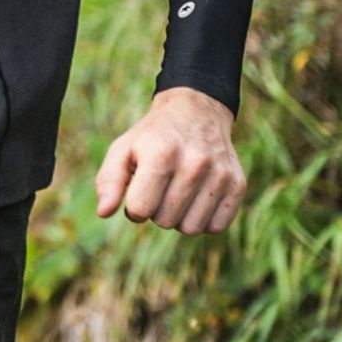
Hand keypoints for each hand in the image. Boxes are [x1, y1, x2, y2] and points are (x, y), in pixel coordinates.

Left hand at [95, 86, 245, 234]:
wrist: (197, 112)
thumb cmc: (153, 137)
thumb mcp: (123, 149)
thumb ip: (109, 181)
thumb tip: (103, 212)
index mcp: (160, 154)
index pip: (140, 209)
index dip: (134, 207)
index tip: (139, 189)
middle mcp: (194, 163)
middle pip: (164, 221)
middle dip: (155, 211)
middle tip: (160, 188)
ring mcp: (219, 174)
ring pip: (191, 229)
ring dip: (179, 218)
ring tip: (177, 192)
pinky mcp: (237, 184)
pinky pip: (216, 228)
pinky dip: (203, 220)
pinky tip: (197, 198)